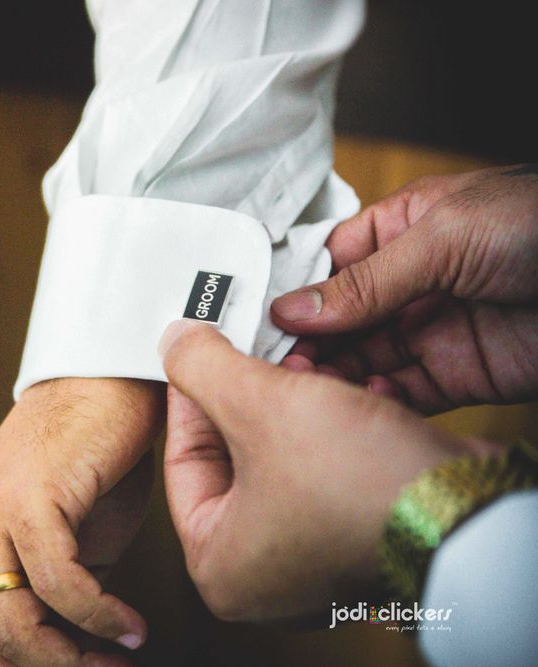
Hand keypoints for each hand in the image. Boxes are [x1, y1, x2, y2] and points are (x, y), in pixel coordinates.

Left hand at [0, 377, 163, 665]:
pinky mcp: (27, 499)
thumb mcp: (60, 544)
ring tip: (121, 658)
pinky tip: (131, 625)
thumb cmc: (90, 463)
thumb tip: (66, 659)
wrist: (103, 382)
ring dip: (75, 660)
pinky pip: (60, 585)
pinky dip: (100, 618)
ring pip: (14, 627)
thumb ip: (48, 599)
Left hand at [159, 321, 480, 621]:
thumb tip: (173, 342)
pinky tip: (350, 390)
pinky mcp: (359, 536)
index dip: (190, 394)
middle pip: (233, 458)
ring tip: (305, 361)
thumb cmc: (357, 483)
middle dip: (249, 393)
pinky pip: (326, 470)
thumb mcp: (259, 405)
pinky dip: (333, 428)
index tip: (196, 352)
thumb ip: (202, 368)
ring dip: (294, 402)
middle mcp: (262, 574)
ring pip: (283, 458)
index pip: (182, 460)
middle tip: (252, 347)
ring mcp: (314, 558)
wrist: (466, 513)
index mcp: (218, 564)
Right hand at [271, 165, 537, 413]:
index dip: (291, 292)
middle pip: (337, 319)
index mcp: (400, 231)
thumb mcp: (444, 237)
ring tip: (307, 389)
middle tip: (275, 366)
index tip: (256, 320)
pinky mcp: (458, 375)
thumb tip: (293, 309)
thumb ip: (366, 281)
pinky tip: (359, 404)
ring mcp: (432, 330)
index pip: (327, 264)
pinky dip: (377, 402)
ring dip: (333, 376)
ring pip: (362, 361)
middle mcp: (410, 283)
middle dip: (305, 342)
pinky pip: (403, 394)